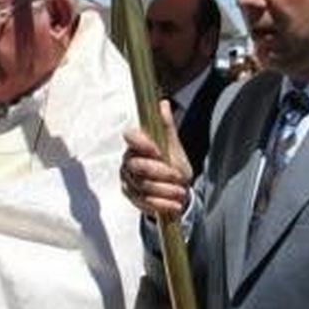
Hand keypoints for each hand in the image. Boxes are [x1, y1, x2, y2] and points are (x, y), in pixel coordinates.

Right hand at [121, 101, 191, 218]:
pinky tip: (174, 205)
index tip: (158, 152)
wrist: (175, 189)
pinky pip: (144, 201)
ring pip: (143, 185)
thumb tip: (163, 104)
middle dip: (161, 173)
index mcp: (137, 144)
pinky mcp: (131, 196)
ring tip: (181, 192)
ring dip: (165, 190)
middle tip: (179, 177)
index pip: (130, 137)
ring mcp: (127, 179)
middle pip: (138, 166)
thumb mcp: (173, 146)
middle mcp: (127, 161)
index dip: (142, 143)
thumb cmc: (172, 163)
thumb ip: (166, 127)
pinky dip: (161, 203)